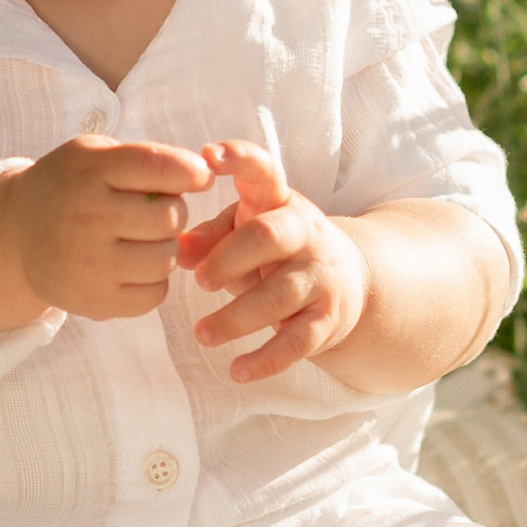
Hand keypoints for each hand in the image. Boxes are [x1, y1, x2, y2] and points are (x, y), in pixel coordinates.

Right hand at [0, 135, 212, 321]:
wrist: (14, 236)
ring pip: (166, 258)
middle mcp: (87, 217)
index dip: (191, 171)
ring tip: (140, 240)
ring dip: (164, 248)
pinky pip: (155, 294)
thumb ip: (144, 158)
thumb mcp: (92, 155)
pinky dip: (153, 281)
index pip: (157, 166)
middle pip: (170, 217)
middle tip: (155, 212)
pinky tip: (132, 267)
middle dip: (174, 212)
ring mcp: (90, 264)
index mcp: (90, 172)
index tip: (200, 176)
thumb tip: (202, 176)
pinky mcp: (95, 302)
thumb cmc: (69, 188)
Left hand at [174, 139, 368, 382]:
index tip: (207, 155)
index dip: (238, 159)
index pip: (263, 170)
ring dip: (238, 317)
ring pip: (280, 295)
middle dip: (231, 257)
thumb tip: (176, 250)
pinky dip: (267, 360)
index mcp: (278, 201)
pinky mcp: (327, 319)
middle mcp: (304, 233)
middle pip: (269, 236)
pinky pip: (297, 343)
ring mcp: (319, 276)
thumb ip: (210, 237)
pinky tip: (237, 371)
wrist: (351, 282)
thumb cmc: (276, 250)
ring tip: (202, 334)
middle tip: (200, 281)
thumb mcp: (245, 231)